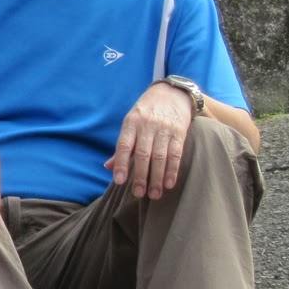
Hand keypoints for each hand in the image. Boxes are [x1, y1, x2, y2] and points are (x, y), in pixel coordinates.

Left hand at [106, 82, 194, 198]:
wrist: (172, 93)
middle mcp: (147, 126)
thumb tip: (108, 168)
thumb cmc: (146, 113)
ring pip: (160, 157)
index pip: (124, 146)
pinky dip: (172, 170)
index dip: (121, 164)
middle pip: (143, 155)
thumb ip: (122, 146)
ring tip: (154, 194)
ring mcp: (164, 129)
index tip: (119, 181)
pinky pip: (176, 154)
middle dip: (140, 176)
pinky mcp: (180, 132)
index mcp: (131, 123)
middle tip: (138, 194)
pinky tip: (169, 183)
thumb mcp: (131, 123)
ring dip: (157, 178)